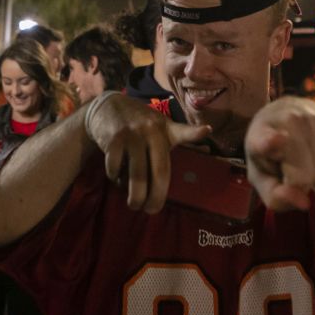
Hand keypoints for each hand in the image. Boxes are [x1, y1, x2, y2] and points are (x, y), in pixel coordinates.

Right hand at [85, 94, 210, 212]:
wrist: (108, 105)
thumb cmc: (139, 122)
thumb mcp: (159, 126)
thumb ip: (173, 141)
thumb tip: (188, 162)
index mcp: (166, 129)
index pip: (183, 131)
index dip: (195, 133)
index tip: (206, 131)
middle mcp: (151, 131)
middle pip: (159, 170)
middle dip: (156, 195)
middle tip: (152, 210)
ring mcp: (132, 135)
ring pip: (137, 174)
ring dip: (135, 195)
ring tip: (134, 205)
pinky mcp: (113, 140)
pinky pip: (116, 168)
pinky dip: (116, 178)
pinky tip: (117, 178)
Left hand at [244, 97, 314, 211]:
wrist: (289, 119)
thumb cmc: (271, 157)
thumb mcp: (264, 180)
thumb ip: (276, 197)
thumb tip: (304, 204)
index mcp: (259, 134)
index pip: (266, 140)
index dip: (271, 142)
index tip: (279, 139)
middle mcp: (286, 121)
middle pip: (302, 175)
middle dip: (298, 182)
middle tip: (287, 167)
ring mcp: (312, 121)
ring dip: (312, 174)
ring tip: (301, 158)